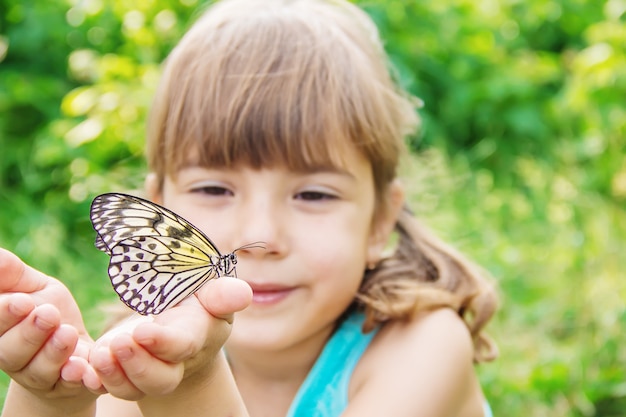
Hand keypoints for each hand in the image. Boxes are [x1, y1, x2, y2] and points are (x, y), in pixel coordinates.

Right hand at [0, 248, 101, 414]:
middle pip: (11, 352)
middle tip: (48, 313)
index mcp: (1, 332)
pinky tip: (83, 368)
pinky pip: (73, 385)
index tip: (22, 300)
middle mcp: (15, 358)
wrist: (77, 351)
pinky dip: (78, 377)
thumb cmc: (49, 313)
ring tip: (68, 333)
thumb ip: (12, 275)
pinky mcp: (72, 385)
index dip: (5, 315)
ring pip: (41, 370)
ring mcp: (43, 376)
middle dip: (29, 333)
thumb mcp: (35, 289)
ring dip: (54, 353)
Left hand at [89, 277, 251, 400]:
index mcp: (196, 339)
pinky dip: (95, 381)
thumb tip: (243, 293)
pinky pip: (108, 387)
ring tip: (98, 353)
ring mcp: (146, 372)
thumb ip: (223, 295)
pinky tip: (82, 368)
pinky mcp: (122, 372)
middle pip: (159, 380)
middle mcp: (173, 363)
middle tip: (119, 343)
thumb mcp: (212, 295)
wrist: (182, 329)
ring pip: (131, 388)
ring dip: (113, 374)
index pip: (182, 347)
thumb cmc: (199, 306)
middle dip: (138, 365)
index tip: (142, 330)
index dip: (163, 343)